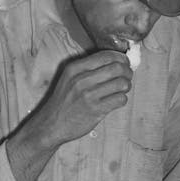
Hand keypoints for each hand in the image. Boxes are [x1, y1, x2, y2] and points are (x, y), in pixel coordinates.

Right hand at [7, 50, 131, 180]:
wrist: (51, 124)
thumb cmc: (64, 101)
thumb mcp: (69, 78)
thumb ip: (88, 69)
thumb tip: (116, 62)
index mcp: (75, 68)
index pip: (106, 56)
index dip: (121, 58)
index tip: (125, 63)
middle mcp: (82, 79)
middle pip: (117, 68)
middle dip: (127, 72)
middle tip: (127, 77)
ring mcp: (89, 95)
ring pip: (122, 84)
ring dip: (126, 86)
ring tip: (121, 90)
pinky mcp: (96, 110)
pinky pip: (120, 99)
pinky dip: (122, 99)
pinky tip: (115, 101)